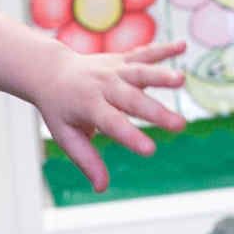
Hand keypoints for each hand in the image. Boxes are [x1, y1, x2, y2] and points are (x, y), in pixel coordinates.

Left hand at [24, 35, 187, 190]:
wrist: (51, 71)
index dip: (131, 136)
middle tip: (180, 125)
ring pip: (139, 71)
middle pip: (132, 99)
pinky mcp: (122, 59)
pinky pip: (144, 53)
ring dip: (161, 74)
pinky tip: (183, 45)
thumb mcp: (66, 136)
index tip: (151, 151)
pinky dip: (164, 49)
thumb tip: (101, 188)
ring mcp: (114, 69)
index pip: (112, 124)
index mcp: (88, 106)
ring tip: (181, 79)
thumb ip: (87, 160)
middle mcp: (103, 85)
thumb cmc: (60, 110)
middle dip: (157, 112)